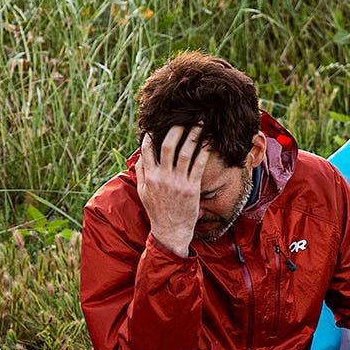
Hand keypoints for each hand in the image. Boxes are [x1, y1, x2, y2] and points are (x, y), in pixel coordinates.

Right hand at [135, 125, 205, 256]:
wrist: (170, 231)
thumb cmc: (157, 211)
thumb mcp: (143, 193)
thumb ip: (142, 173)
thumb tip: (141, 156)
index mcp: (150, 177)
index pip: (147, 150)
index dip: (150, 136)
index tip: (155, 126)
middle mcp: (163, 177)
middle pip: (168, 146)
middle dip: (176, 129)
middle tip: (183, 118)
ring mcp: (178, 182)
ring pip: (185, 153)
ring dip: (193, 136)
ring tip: (200, 124)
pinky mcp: (192, 188)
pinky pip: (199, 165)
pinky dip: (203, 152)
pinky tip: (208, 142)